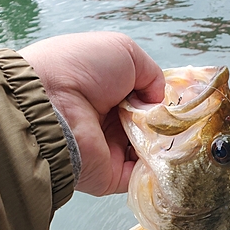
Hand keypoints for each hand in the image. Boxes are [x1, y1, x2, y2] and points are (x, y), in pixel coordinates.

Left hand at [19, 32, 164, 194]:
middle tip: (178, 123)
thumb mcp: (123, 52)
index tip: (178, 106)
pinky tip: (169, 158)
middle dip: (166, 127)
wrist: (51, 105)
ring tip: (175, 138)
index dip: (162, 104)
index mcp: (109, 94)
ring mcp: (110, 151)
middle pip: (150, 129)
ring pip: (150, 154)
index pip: (144, 103)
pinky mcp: (111, 176)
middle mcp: (109, 123)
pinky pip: (142, 177)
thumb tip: (159, 101)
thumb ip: (151, 74)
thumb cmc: (81, 70)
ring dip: (165, 148)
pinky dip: (158, 170)